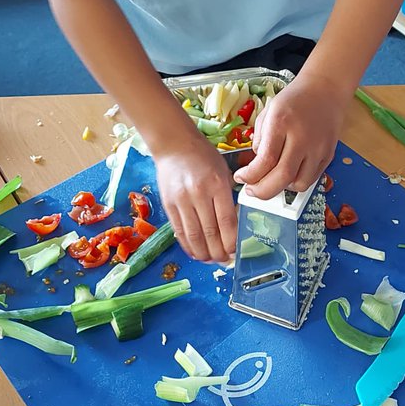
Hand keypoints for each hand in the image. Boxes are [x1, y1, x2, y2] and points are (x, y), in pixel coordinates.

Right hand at [155, 135, 236, 262]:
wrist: (174, 145)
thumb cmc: (203, 157)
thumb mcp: (223, 171)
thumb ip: (227, 197)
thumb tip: (232, 227)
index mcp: (217, 184)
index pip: (227, 221)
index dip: (232, 241)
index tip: (236, 251)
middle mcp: (199, 193)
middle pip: (211, 232)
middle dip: (219, 252)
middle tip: (224, 260)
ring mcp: (182, 200)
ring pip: (194, 236)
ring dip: (203, 253)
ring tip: (210, 260)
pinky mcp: (168, 204)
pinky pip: (179, 231)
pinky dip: (188, 245)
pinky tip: (195, 252)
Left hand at [233, 74, 344, 199]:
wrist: (325, 90)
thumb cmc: (294, 99)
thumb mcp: (268, 112)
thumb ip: (260, 140)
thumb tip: (258, 166)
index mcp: (281, 123)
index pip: (265, 160)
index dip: (250, 176)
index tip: (240, 177)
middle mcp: (302, 138)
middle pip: (282, 177)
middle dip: (262, 191)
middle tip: (251, 190)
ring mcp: (318, 148)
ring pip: (299, 184)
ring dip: (281, 188)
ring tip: (272, 180)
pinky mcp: (329, 155)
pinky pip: (311, 179)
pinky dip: (296, 182)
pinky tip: (288, 174)